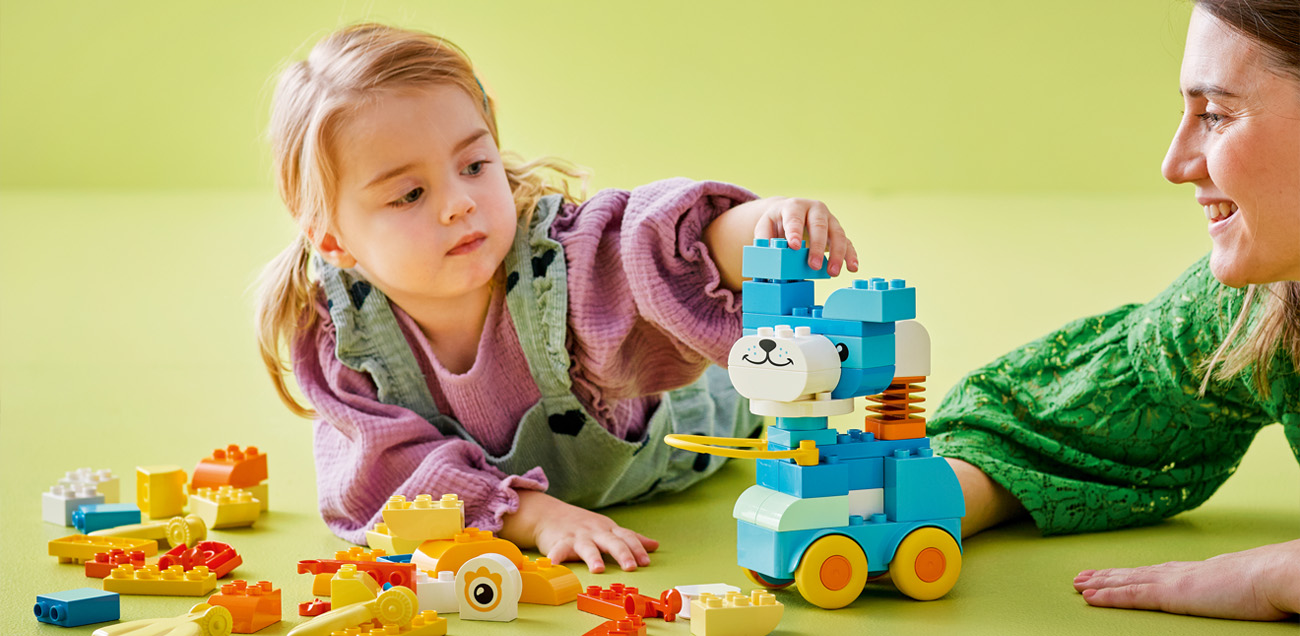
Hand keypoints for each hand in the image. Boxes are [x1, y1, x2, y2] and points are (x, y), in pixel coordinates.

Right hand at [499, 490, 657, 572]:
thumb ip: (630, 538)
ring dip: (593, 557)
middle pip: (612, 542)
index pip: (627, 537)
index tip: (646, 562)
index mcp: (609, 530)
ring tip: (598, 568)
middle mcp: (595, 532)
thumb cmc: (584, 525)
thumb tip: (654, 545)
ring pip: (587, 547)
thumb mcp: (609, 529)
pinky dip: (555, 557)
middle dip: (622, 554)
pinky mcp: (560, 542)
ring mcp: (578, 537)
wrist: (550, 514)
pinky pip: (558, 550)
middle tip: (631, 567)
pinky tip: (554, 564)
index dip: (637, 549)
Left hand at [750, 197, 857, 275]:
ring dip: (837, 254)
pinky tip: (852, 267)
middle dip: (817, 246)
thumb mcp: (765, 225)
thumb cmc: (778, 221)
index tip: (794, 246)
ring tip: (833, 272)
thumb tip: (768, 251)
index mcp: (795, 206)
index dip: (794, 231)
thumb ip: (764, 237)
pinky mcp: (837, 231)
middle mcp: (815, 210)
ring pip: (837, 234)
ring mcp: (829, 220)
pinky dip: (851, 254)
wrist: (791, 213)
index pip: (794, 218)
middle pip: (819, 225)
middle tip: (813, 265)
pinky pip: (847, 242)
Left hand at [1072, 539, 1299, 620]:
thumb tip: (1245, 593)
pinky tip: (1090, 597)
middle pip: (1136, 573)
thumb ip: (1238, 588)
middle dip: (1109, 575)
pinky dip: (1108, 596)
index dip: (1135, 572)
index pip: (1159, 571)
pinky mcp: (1172, 594)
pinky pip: (1132, 596)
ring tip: (1078, 584)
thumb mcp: (1252, 586)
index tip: (1119, 572)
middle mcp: (1182, 572)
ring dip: (1100, 583)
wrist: (1279, 575)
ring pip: (1127, 582)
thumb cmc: (1275, 583)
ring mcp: (1175, 582)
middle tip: (1083, 576)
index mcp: (1201, 571)